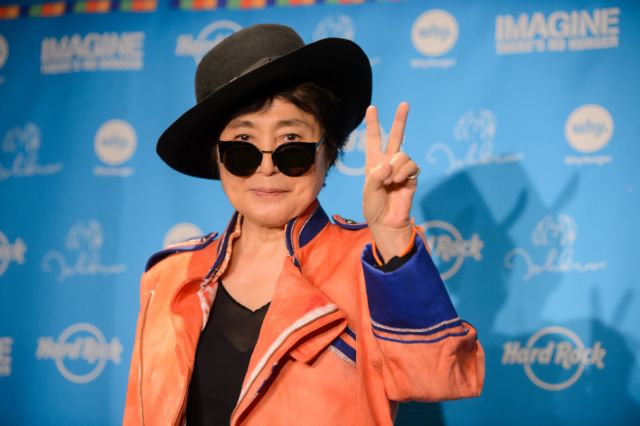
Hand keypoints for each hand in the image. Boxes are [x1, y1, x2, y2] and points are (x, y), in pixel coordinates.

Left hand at [363, 103, 419, 261]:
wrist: (387, 222)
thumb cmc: (373, 208)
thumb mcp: (368, 191)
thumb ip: (376, 176)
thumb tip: (389, 164)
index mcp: (374, 163)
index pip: (374, 139)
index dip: (373, 124)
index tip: (372, 108)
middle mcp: (388, 162)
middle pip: (396, 137)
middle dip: (400, 121)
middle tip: (404, 104)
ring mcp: (401, 169)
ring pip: (404, 155)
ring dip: (395, 168)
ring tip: (390, 182)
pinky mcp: (412, 177)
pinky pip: (411, 166)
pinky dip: (404, 173)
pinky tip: (399, 183)